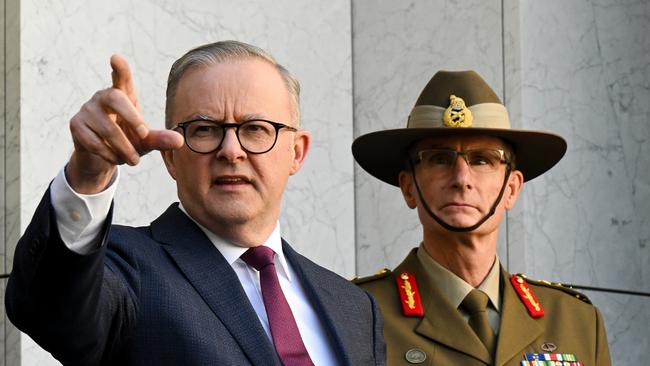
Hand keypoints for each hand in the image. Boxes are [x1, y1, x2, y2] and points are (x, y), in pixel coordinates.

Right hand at [67, 55, 183, 193]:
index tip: (116, 58)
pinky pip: (94, 141)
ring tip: (133, 160)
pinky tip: (116, 159)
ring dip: (124, 148)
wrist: (102, 157)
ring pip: (107, 128)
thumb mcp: (145, 141)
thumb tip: (180, 141)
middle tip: (144, 135)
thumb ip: (160, 139)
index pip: (122, 78)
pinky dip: (109, 154)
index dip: (121, 69)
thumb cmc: (127, 141)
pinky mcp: (76, 125)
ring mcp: (87, 109)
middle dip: (132, 117)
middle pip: (115, 97)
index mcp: (123, 95)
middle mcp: (103, 97)